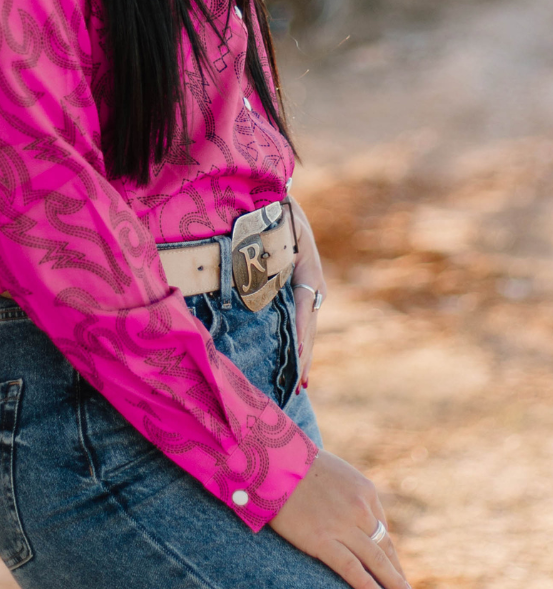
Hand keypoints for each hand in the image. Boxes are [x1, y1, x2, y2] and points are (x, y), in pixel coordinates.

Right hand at [269, 450, 419, 588]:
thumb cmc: (300, 465)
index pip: (382, 528)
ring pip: (376, 560)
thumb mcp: (337, 474)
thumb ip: (350, 496)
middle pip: (384, 546)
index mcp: (365, 491)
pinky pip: (351, 568)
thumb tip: (357, 519)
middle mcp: (360, 508)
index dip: (389, 553)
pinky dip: (367, 586)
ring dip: (394, 584)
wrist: (274, 461)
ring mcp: (343, 525)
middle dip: (397, 573)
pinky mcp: (322, 540)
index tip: (396, 570)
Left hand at [288, 197, 324, 388]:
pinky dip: (302, 344)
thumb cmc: (278, 214)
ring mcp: (312, 291)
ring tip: (299, 386)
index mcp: (309, 274)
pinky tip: (299, 366)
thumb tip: (274, 281)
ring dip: (303, 357)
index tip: (297, 359)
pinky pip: (303, 322)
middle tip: (296, 388)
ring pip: (308, 329)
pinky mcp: (304, 292)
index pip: (304, 310)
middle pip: (309, 328)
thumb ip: (278, 255)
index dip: (300, 336)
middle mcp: (314, 286)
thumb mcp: (281, 231)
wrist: (282, 201)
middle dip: (302, 358)